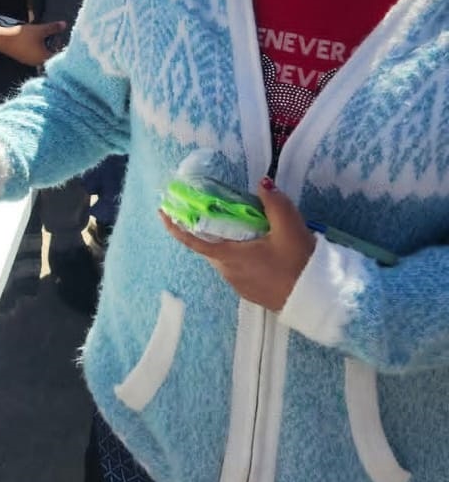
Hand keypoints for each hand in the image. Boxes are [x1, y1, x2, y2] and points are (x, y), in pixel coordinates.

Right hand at [0, 20, 67, 67]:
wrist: (2, 39)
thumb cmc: (22, 36)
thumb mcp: (40, 30)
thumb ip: (53, 28)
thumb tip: (64, 24)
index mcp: (43, 58)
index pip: (58, 55)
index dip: (61, 46)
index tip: (61, 38)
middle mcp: (37, 63)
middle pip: (50, 55)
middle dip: (53, 46)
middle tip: (54, 35)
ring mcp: (29, 61)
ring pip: (42, 54)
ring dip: (45, 46)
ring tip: (45, 36)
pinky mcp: (23, 58)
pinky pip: (34, 54)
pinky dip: (37, 48)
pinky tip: (36, 39)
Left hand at [161, 177, 314, 311]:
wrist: (318, 299)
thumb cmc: (299, 263)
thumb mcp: (290, 227)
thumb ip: (274, 203)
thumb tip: (262, 182)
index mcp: (229, 256)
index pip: (193, 241)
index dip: (176, 227)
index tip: (163, 213)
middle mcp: (228, 272)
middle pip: (209, 247)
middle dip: (207, 230)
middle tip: (213, 211)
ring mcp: (239, 285)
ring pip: (223, 259)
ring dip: (226, 243)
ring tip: (241, 227)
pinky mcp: (251, 292)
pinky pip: (236, 270)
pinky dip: (238, 256)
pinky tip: (256, 248)